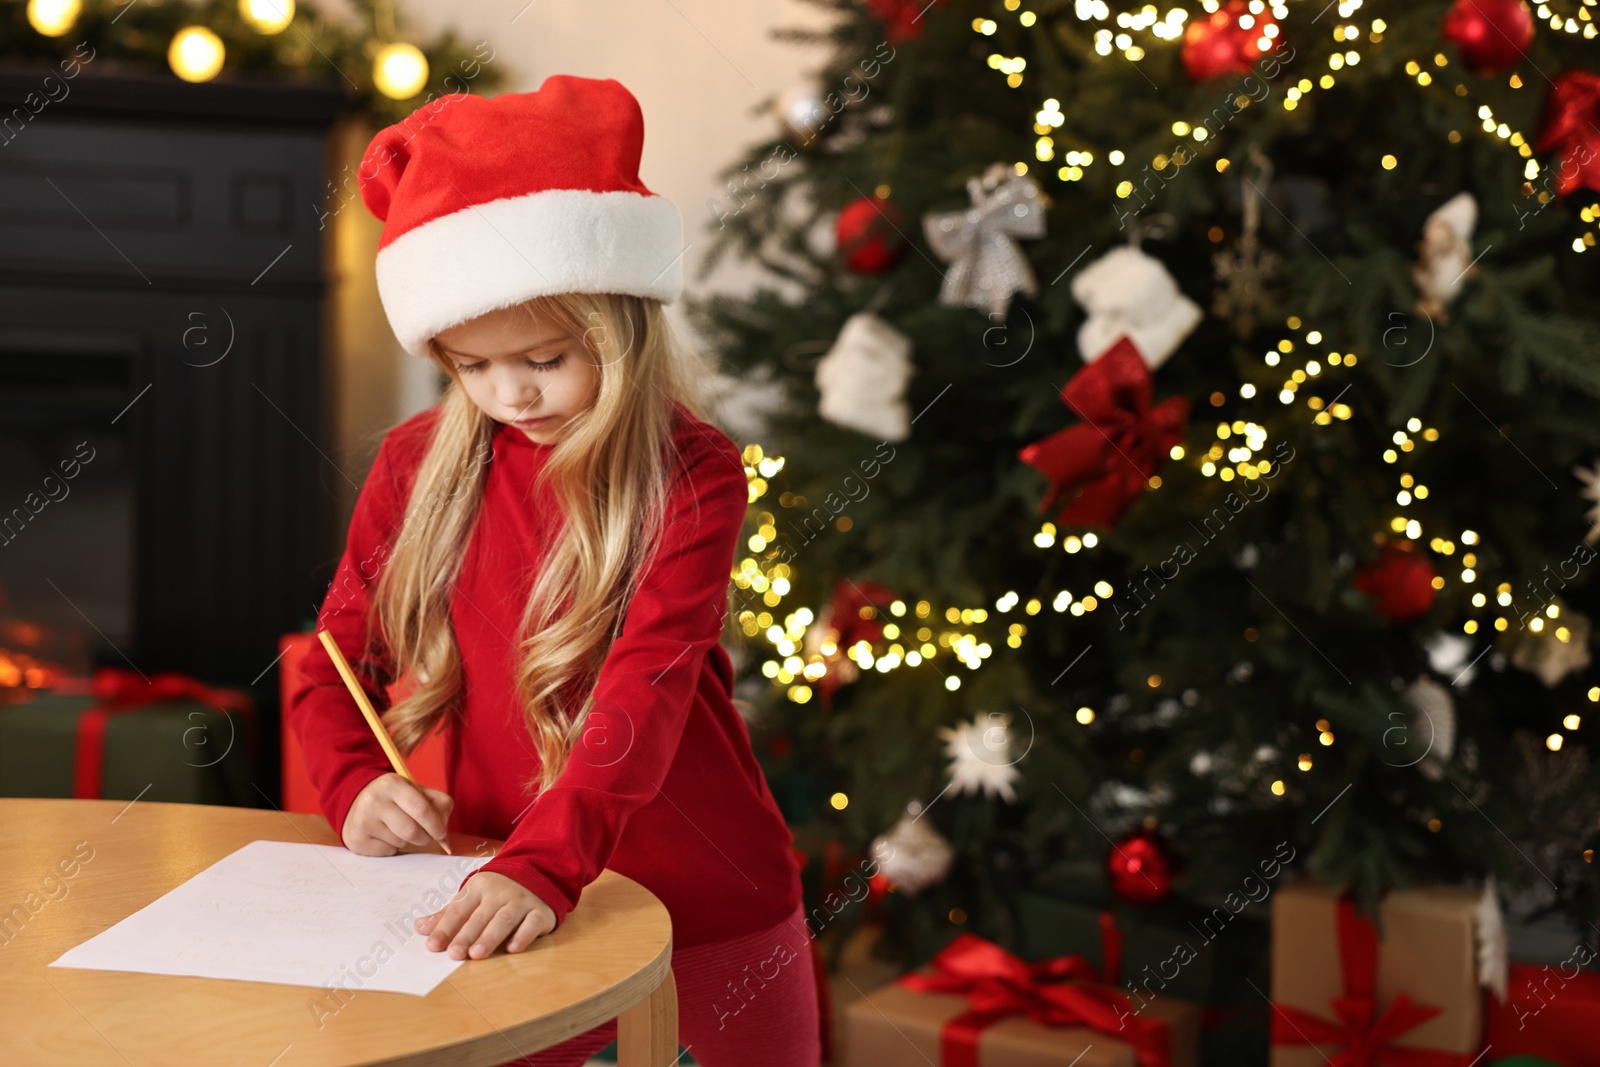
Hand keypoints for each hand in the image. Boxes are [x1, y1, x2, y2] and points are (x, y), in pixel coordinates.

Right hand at [343, 773, 453, 855]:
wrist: (356, 801)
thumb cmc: (394, 798)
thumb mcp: (415, 791)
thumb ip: (437, 804)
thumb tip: (445, 835)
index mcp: (392, 784)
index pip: (422, 810)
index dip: (437, 825)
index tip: (442, 835)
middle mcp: (374, 801)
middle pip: (412, 831)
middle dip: (425, 837)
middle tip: (426, 836)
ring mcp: (363, 821)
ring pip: (400, 843)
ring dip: (407, 841)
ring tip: (397, 828)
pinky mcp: (357, 840)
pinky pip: (388, 852)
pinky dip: (392, 847)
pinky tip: (384, 835)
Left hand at [415, 871, 556, 958]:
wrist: (538, 872)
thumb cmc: (498, 891)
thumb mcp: (472, 897)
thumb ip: (447, 914)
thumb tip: (419, 927)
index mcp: (479, 887)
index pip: (459, 909)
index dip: (445, 928)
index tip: (433, 946)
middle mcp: (500, 892)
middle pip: (480, 916)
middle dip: (466, 935)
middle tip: (454, 954)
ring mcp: (521, 901)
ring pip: (504, 919)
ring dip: (490, 936)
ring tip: (477, 954)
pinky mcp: (540, 911)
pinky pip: (531, 923)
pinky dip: (523, 935)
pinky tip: (512, 948)